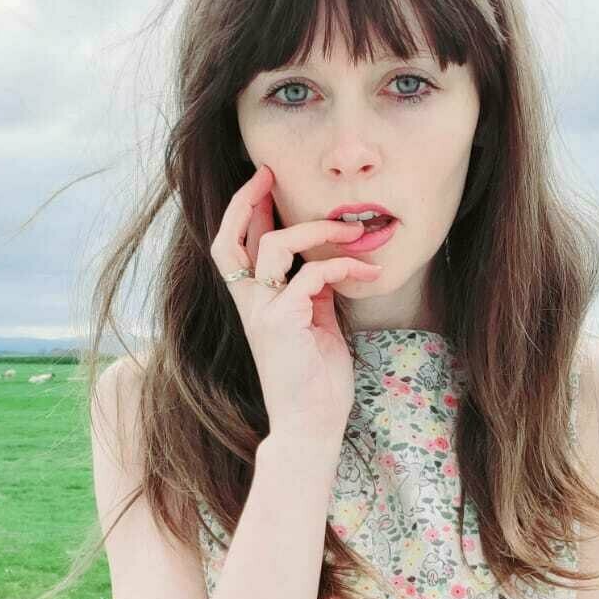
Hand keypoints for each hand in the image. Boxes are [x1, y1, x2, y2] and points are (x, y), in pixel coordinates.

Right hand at [210, 163, 382, 447]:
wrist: (311, 425)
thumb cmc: (315, 381)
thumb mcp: (314, 324)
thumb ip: (311, 291)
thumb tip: (323, 261)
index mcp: (254, 304)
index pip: (233, 247)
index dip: (243, 210)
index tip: (265, 182)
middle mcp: (250, 305)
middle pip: (229, 239)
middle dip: (248, 200)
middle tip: (271, 173)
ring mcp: (263, 313)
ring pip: (274, 246)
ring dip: (319, 229)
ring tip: (355, 229)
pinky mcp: (283, 322)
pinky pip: (313, 274)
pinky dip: (344, 265)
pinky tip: (369, 270)